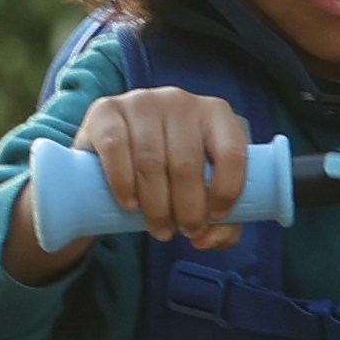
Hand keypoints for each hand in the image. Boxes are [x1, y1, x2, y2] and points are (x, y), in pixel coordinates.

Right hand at [12, 86, 251, 277]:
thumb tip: (208, 239)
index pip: (232, 153)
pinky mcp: (106, 111)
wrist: (111, 151)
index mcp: (215, 113)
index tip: (214, 218)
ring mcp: (141, 102)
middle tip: (182, 231)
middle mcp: (180, 100)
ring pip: (152, 162)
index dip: (226, 191)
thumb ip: (219, 220)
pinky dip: (124, 183)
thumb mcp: (200, 188)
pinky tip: (130, 204)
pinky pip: (117, 149)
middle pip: (188, 164)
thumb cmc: (168, 171)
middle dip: (187, 209)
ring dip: (156, 206)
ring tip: (159, 228)